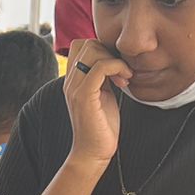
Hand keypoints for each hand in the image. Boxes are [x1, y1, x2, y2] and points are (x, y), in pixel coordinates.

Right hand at [63, 38, 129, 166]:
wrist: (93, 152)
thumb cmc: (101, 126)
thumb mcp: (103, 94)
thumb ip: (103, 77)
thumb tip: (115, 60)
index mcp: (73, 79)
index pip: (81, 45)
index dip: (102, 48)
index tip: (117, 66)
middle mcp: (70, 81)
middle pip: (87, 43)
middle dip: (110, 52)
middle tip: (123, 72)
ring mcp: (75, 87)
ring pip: (93, 50)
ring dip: (115, 60)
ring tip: (124, 77)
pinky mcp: (84, 96)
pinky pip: (100, 67)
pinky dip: (117, 68)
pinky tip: (124, 81)